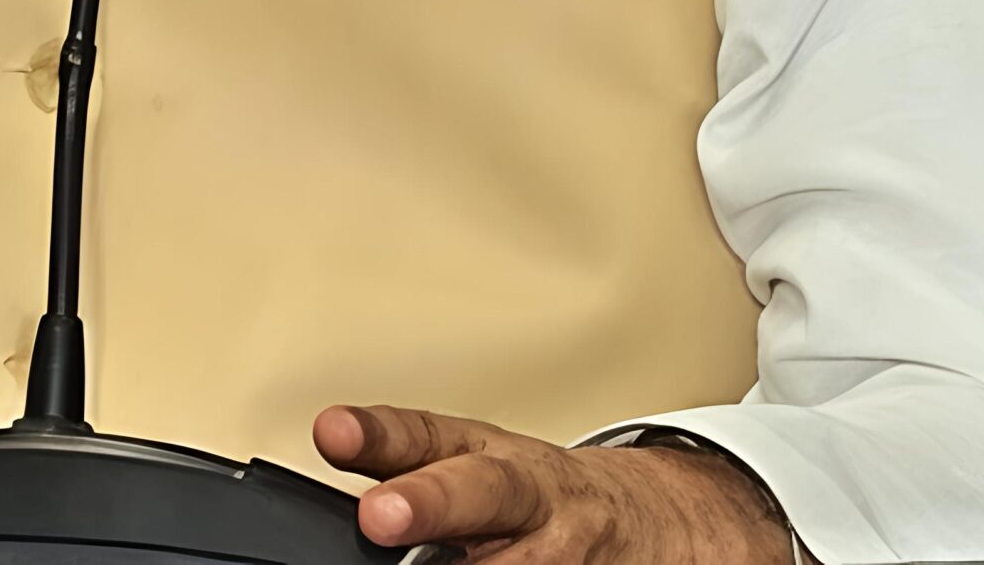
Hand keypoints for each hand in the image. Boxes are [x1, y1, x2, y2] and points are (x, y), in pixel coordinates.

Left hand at [312, 404, 794, 563]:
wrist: (651, 526)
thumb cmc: (539, 501)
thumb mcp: (476, 467)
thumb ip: (410, 472)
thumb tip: (332, 461)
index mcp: (488, 456)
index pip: (427, 434)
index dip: (378, 434)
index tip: (332, 431)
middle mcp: (528, 499)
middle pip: (482, 492)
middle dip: (429, 502)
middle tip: (379, 515)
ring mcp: (562, 552)